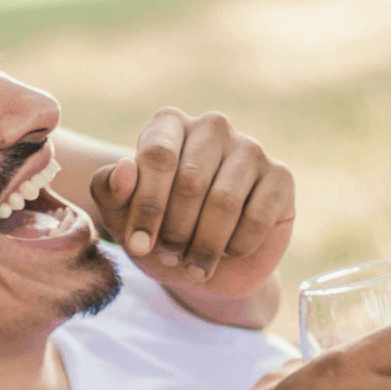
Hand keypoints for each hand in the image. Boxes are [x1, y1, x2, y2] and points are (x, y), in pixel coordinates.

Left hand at [88, 108, 293, 299]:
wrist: (202, 265)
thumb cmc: (157, 231)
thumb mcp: (122, 218)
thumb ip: (110, 191)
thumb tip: (124, 168)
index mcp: (168, 124)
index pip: (157, 155)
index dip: (146, 206)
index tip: (137, 245)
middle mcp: (212, 127)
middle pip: (191, 180)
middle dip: (175, 229)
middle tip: (169, 256)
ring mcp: (250, 148)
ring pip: (225, 201)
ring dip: (204, 244)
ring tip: (194, 263)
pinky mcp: (280, 177)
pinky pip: (258, 217)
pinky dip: (237, 247)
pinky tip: (228, 253)